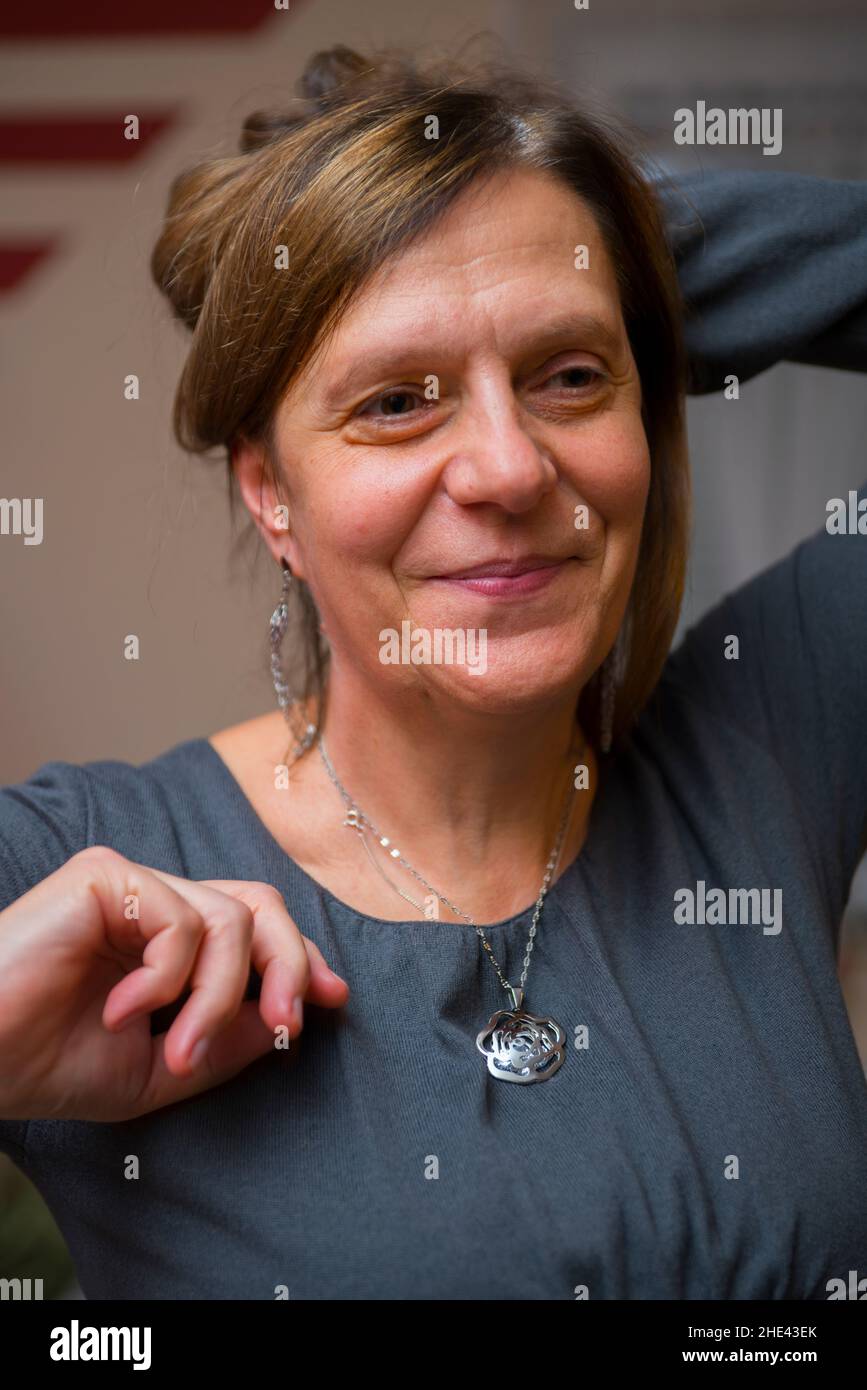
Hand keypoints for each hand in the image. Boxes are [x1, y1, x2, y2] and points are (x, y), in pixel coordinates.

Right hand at [0, 845, 348, 1121]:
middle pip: (260, 906)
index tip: (332, 1001)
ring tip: (178, 1052)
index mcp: (166, 941)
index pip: (255, 926)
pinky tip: (126, 1011)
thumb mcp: (158, 1069)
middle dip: (288, 966)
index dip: (299, 958)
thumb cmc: (47, 1064)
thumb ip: (225, 1040)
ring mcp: (130, 885)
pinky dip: (169, 977)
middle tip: (287, 1025)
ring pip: (230, 920)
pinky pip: (180, 919)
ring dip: (219, 998)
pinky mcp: (105, 877)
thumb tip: (290, 1017)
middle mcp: (153, 903)